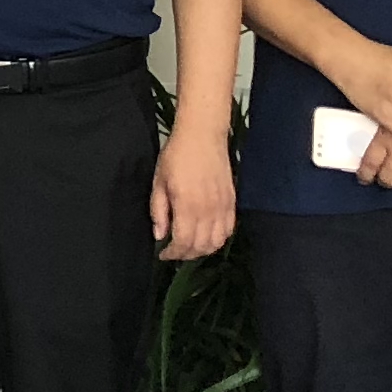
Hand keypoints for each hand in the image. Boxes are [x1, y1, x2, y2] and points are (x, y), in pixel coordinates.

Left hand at [152, 127, 237, 260]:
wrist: (202, 136)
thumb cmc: (176, 156)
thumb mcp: (159, 182)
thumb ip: (159, 211)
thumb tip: (160, 235)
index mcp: (188, 205)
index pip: (184, 242)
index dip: (173, 253)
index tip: (163, 254)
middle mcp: (209, 210)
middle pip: (202, 246)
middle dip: (186, 254)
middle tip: (174, 252)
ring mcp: (223, 207)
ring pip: (217, 242)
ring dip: (203, 250)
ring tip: (189, 247)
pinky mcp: (232, 202)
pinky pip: (229, 230)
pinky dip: (218, 240)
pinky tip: (207, 237)